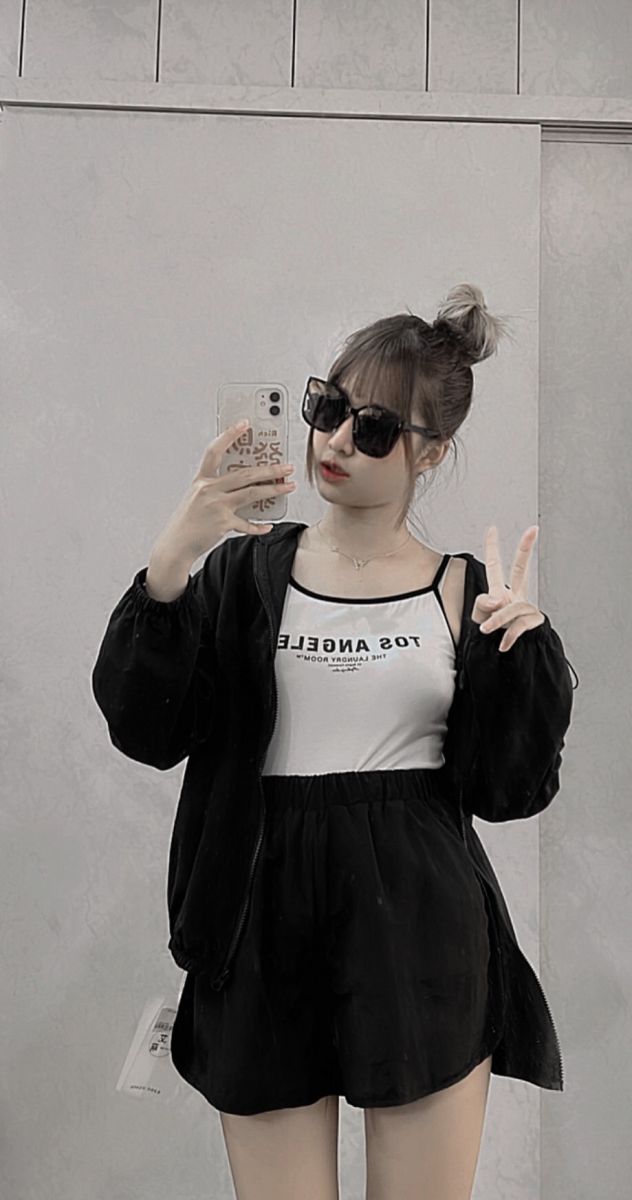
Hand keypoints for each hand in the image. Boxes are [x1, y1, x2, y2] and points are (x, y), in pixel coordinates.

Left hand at [472, 525, 545, 652]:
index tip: (492, 529)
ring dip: (497, 619)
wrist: (507, 656)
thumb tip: (497, 599)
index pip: (495, 566)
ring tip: (486, 630)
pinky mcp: (534, 621)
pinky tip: (503, 644)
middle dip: (526, 549)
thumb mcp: (479, 617)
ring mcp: (526, 607)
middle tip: (533, 530)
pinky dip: (509, 635)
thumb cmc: (491, 632)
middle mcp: (515, 596)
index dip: (492, 548)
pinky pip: (520, 624)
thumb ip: (482, 604)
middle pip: (520, 569)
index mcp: (500, 592)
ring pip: (512, 606)